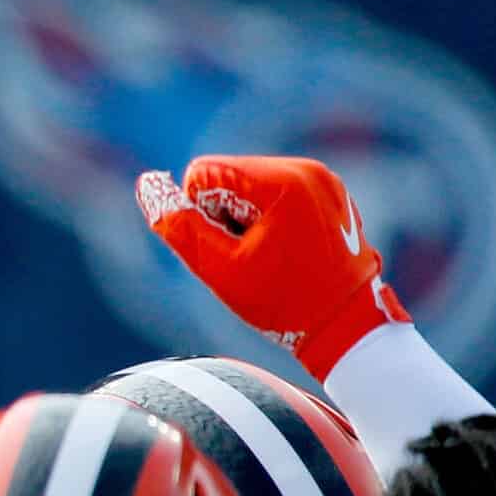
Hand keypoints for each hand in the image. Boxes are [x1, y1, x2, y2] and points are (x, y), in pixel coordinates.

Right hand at [136, 155, 407, 378]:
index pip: (203, 173)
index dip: (200, 214)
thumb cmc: (284, 302)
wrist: (350, 326)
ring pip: (249, 184)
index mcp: (282, 182)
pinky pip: (276, 192)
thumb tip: (146, 184)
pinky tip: (286, 250)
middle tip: (249, 255)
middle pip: (227, 176)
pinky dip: (268, 217)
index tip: (229, 247)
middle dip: (223, 214)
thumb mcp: (219, 269)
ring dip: (244, 218)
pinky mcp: (330, 193)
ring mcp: (323, 180)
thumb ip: (179, 226)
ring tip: (269, 254)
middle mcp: (307, 170)